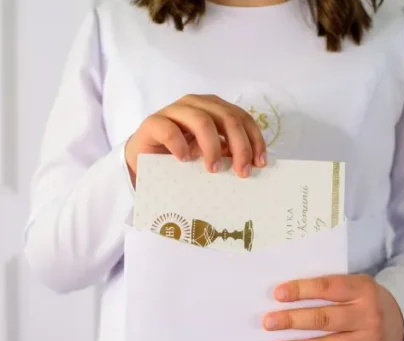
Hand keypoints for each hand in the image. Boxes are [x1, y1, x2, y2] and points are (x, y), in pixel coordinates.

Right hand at [125, 94, 266, 182]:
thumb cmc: (180, 157)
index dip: (254, 139)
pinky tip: (184, 160)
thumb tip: (253, 165)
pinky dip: (180, 145)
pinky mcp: (153, 123)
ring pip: (202, 120)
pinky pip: (169, 130)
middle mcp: (196, 104)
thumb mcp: (209, 155)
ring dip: (212, 147)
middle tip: (241, 172)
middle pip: (227, 118)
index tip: (260, 163)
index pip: (242, 118)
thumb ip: (228, 154)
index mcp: (214, 108)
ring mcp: (174, 111)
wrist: (143, 160)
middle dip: (240, 146)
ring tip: (213, 169)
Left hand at [263, 274, 403, 340]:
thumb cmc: (365, 300)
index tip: (278, 294)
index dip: (302, 290)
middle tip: (269, 323)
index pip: (328, 288)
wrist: (401, 319)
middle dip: (293, 321)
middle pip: (325, 319)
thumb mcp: (354, 285)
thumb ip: (329, 290)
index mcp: (363, 289)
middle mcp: (369, 315)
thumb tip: (285, 299)